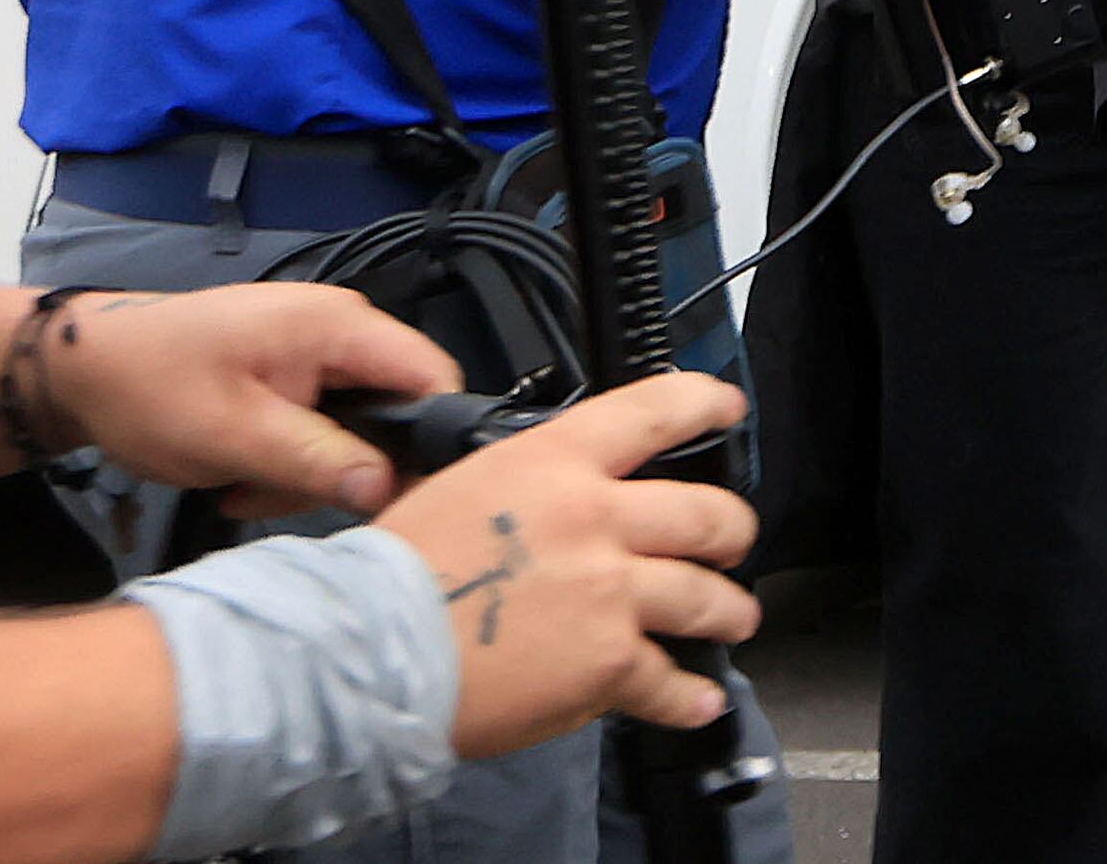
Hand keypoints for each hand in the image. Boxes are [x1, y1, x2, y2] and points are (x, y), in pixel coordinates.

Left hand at [30, 285, 461, 518]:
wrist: (78, 369)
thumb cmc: (150, 388)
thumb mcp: (233, 435)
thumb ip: (317, 461)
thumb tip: (389, 489)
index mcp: (338, 327)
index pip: (432, 375)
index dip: (433, 437)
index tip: (400, 495)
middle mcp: (338, 330)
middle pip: (393, 411)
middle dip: (350, 467)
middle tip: (288, 494)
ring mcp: (311, 351)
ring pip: (353, 429)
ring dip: (308, 472)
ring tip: (245, 485)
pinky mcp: (288, 373)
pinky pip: (319, 425)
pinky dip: (287, 460)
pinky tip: (240, 473)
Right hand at [382, 372, 762, 757]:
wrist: (373, 649)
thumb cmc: (395, 571)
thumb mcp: (461, 486)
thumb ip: (523, 486)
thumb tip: (545, 498)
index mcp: (558, 462)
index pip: (653, 412)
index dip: (704, 405)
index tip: (728, 408)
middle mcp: (598, 517)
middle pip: (705, 513)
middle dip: (732, 531)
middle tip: (732, 542)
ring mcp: (612, 591)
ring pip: (706, 597)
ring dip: (728, 611)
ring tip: (733, 620)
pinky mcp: (609, 663)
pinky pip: (669, 680)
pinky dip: (690, 697)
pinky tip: (698, 701)